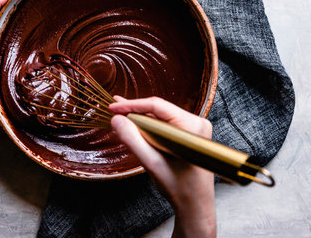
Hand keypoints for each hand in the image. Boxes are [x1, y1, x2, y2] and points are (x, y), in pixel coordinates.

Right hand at [109, 96, 215, 237]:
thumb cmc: (179, 187)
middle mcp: (196, 122)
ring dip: (140, 119)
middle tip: (113, 108)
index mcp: (192, 126)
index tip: (113, 107)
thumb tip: (116, 119)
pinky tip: (134, 125)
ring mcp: (194, 129)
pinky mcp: (189, 135)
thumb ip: (133, 140)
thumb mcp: (152, 163)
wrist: (195, 205)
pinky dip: (148, 127)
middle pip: (159, 110)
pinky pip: (165, 126)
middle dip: (134, 111)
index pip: (157, 106)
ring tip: (120, 115)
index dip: (132, 105)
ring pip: (160, 118)